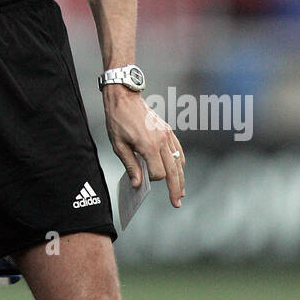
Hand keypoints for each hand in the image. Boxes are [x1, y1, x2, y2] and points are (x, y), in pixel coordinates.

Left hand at [103, 87, 184, 207]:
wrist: (124, 97)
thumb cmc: (118, 120)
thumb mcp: (118, 145)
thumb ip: (130, 165)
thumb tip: (137, 184)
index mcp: (148, 145)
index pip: (158, 172)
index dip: (152, 180)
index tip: (144, 180)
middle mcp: (162, 141)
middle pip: (174, 171)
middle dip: (176, 189)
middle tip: (177, 203)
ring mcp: (167, 135)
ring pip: (179, 162)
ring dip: (181, 178)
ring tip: (180, 192)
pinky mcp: (168, 130)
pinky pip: (178, 150)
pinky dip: (180, 162)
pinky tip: (179, 170)